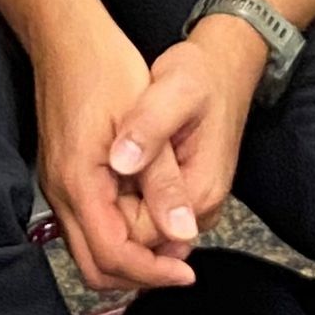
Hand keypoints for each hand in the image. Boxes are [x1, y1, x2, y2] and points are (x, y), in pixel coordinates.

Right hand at [34, 20, 200, 294]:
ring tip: (168, 233)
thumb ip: (163, 182)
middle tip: (178, 260)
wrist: (65, 30)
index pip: (113, 256)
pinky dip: (116, 230)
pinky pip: (86, 222)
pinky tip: (144, 208)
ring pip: (89, 247)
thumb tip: (182, 234)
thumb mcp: (147, 119)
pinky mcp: (61, 172)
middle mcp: (60, 191)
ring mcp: (56, 183)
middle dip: (140, 272)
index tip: (187, 270)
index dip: (153, 272)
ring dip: (129, 252)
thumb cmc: (104, 64)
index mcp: (79, 183)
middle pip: (96, 266)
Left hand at [107, 26, 262, 235]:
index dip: (109, 217)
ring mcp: (192, 210)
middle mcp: (200, 213)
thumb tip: (122, 164)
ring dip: (116, 213)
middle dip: (111, 220)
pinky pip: (148, 219)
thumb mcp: (175, 89)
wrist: (223, 69)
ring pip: (142, 236)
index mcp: (199, 194)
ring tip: (101, 171)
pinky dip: (126, 204)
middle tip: (92, 174)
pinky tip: (115, 173)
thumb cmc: (201, 76)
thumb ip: (149, 128)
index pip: (141, 239)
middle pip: (141, 245)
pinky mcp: (183, 200)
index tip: (91, 180)